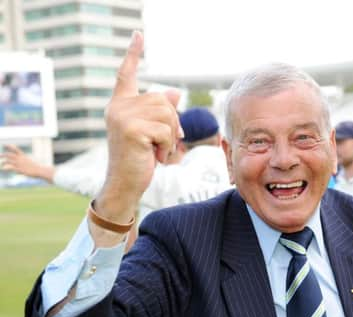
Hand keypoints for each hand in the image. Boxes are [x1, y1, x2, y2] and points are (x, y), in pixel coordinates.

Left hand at [0, 144, 53, 180]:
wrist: (41, 171)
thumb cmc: (38, 168)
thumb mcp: (31, 164)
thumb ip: (26, 164)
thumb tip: (27, 164)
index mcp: (24, 156)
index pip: (16, 149)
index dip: (10, 146)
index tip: (6, 145)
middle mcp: (21, 159)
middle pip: (9, 154)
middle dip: (3, 155)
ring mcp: (19, 164)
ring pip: (8, 160)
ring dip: (3, 162)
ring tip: (1, 165)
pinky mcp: (19, 169)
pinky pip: (10, 167)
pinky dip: (6, 168)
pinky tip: (3, 169)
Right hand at [97, 31, 182, 220]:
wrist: (125, 185)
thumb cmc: (139, 160)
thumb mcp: (152, 133)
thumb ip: (159, 112)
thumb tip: (174, 92)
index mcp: (120, 105)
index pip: (127, 74)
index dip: (133, 54)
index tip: (138, 35)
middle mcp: (118, 107)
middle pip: (162, 99)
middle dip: (171, 122)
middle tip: (162, 143)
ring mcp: (122, 117)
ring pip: (167, 114)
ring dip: (170, 137)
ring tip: (157, 151)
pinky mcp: (131, 129)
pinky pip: (166, 131)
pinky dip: (168, 147)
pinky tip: (156, 157)